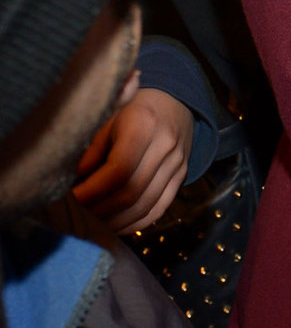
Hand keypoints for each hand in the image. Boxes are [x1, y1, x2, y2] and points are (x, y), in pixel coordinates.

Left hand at [72, 88, 194, 231]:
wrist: (174, 102)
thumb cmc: (133, 110)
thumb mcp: (108, 118)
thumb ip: (91, 149)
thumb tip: (74, 184)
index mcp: (144, 124)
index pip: (119, 170)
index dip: (92, 192)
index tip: (70, 200)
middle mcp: (166, 145)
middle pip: (132, 192)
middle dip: (99, 211)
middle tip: (76, 216)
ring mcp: (178, 163)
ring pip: (145, 206)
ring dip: (115, 222)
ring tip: (92, 224)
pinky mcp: (182, 176)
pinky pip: (159, 209)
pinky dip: (135, 223)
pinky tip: (115, 225)